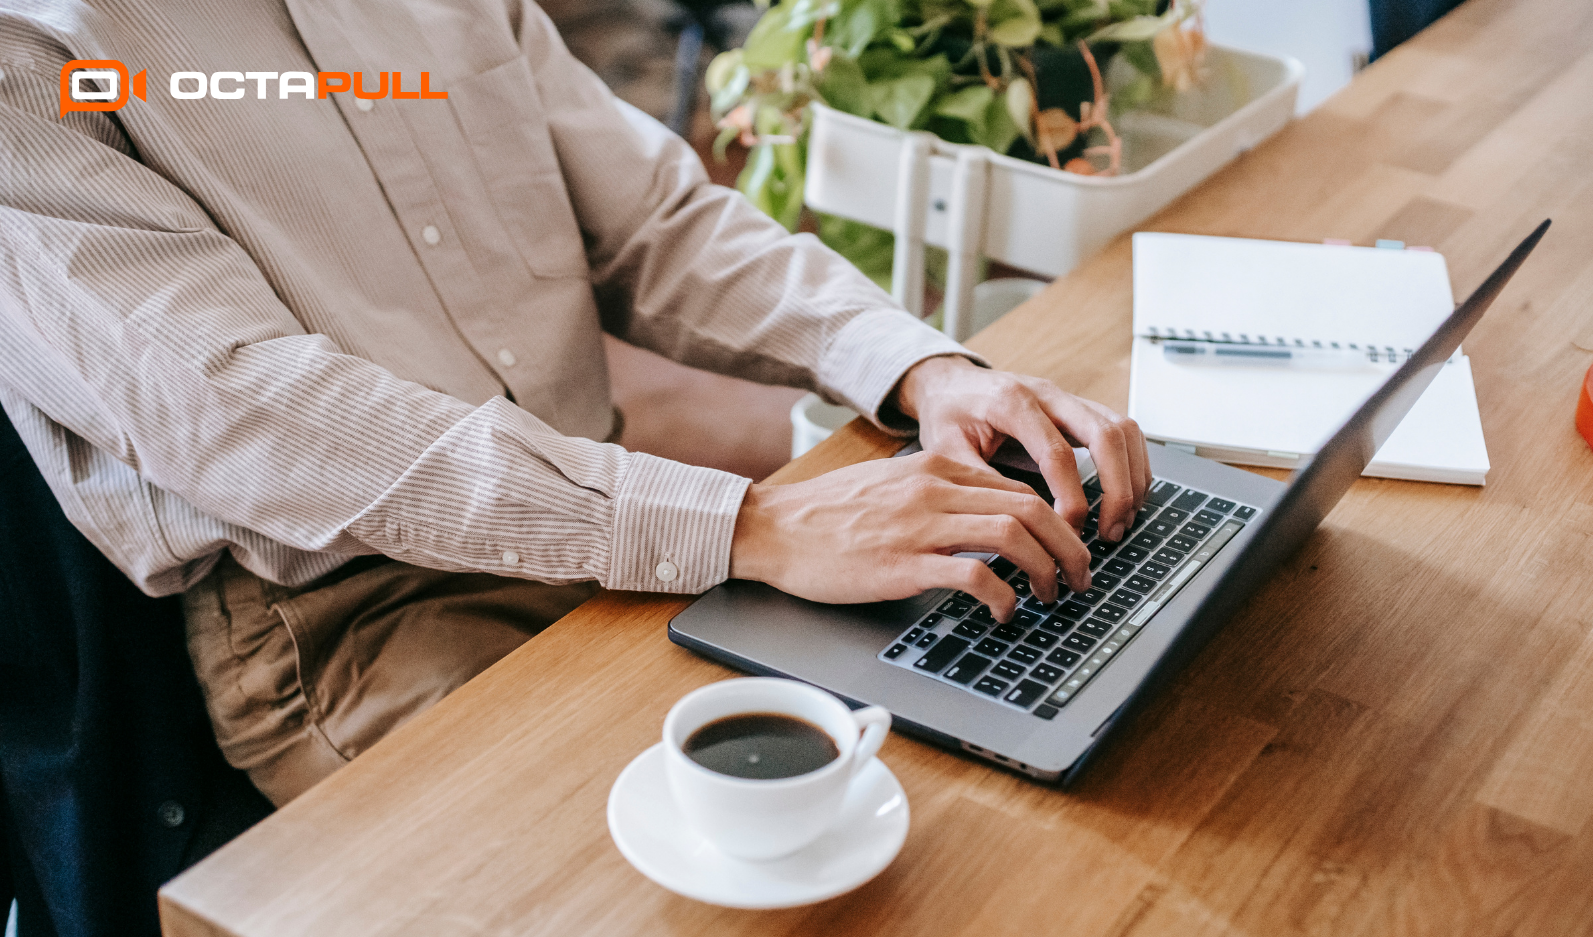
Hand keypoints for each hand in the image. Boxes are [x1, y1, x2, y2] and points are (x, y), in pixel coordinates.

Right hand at [729, 452, 1089, 619]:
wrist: (773, 528)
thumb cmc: (827, 514)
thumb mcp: (891, 485)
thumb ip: (938, 492)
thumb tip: (985, 514)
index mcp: (935, 468)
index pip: (1020, 487)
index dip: (1058, 520)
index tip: (1068, 547)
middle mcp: (934, 490)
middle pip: (1031, 508)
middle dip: (1069, 546)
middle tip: (1080, 576)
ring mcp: (920, 526)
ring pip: (1013, 535)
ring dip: (1047, 569)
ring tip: (1053, 595)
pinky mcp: (903, 564)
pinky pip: (973, 576)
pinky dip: (1003, 596)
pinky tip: (1005, 612)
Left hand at [893, 356, 1149, 541]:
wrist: (950, 383)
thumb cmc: (947, 415)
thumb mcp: (945, 451)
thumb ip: (979, 483)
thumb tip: (1017, 526)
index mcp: (1012, 403)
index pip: (1057, 453)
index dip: (1071, 498)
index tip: (1069, 533)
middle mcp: (1048, 394)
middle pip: (1106, 434)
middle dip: (1118, 489)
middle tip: (1111, 533)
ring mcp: (1069, 398)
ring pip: (1124, 429)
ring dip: (1133, 477)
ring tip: (1122, 520)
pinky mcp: (1080, 408)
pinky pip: (1123, 431)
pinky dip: (1133, 465)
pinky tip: (1125, 497)